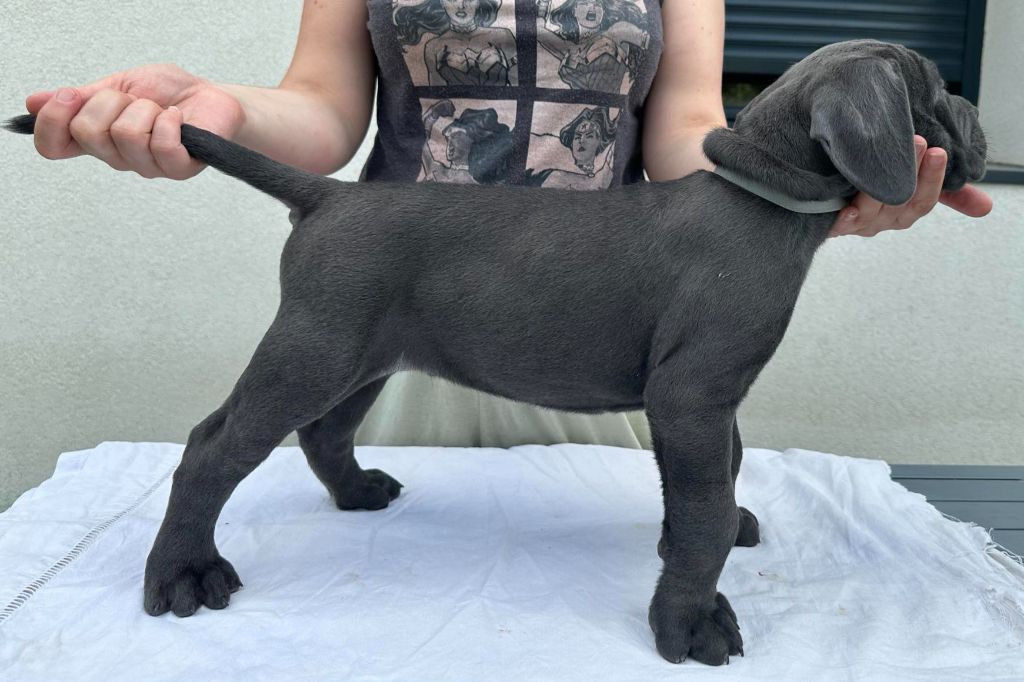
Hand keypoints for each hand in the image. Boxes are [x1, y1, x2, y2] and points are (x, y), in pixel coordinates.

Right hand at [25, 64, 244, 179]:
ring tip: (161, 110)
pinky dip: (169, 120)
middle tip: (135, 100)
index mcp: (97, 138)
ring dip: (145, 109)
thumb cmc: (169, 93)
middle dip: (111, 102)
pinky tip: (177, 117)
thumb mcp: (118, 86)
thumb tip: (33, 103)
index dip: (52, 121)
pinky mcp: (178, 168)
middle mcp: (117, 157)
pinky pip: (160, 144)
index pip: (53, 147)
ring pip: (125, 134)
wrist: (212, 98)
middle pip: (88, 132)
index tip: (69, 96)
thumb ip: (81, 98)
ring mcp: (147, 166)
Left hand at [829, 135, 992, 236]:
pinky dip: (844, 220)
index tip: (939, 151)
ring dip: (877, 186)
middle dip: (909, 171)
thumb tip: (986, 207)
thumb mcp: (912, 182)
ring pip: (871, 209)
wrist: (827, 183)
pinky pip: (838, 227)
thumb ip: (946, 191)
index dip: (933, 178)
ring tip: (880, 158)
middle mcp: (882, 221)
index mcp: (904, 212)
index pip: (924, 199)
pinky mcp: (831, 225)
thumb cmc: (875, 182)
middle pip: (899, 201)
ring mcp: (857, 224)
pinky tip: (847, 208)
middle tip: (916, 141)